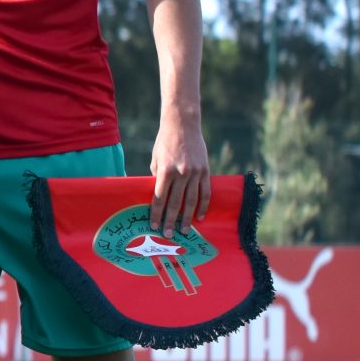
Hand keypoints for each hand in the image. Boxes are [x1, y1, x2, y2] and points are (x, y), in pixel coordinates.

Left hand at [149, 109, 210, 230]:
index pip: (160, 197)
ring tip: (184, 230)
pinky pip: (205, 192)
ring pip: (191, 200)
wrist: (183, 125)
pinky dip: (203, 205)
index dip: (157, 213)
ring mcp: (195, 172)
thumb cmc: (164, 142)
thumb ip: (157, 178)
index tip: (154, 225)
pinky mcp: (206, 171)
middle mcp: (181, 173)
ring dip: (187, 217)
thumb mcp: (156, 159)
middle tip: (169, 234)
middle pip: (175, 202)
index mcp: (165, 170)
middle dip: (171, 220)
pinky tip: (199, 216)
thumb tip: (159, 197)